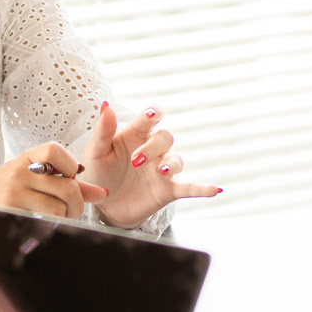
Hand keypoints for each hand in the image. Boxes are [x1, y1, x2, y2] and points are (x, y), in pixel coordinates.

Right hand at [0, 142, 106, 218]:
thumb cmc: (5, 187)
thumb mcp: (34, 177)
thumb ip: (68, 183)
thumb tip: (102, 193)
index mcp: (28, 158)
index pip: (56, 151)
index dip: (70, 166)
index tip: (69, 178)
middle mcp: (20, 171)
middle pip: (67, 187)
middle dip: (78, 203)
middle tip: (73, 209)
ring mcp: (13, 192)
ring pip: (58, 207)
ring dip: (65, 217)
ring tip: (59, 217)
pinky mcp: (8, 212)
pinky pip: (42, 222)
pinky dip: (49, 225)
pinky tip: (41, 223)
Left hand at [80, 101, 219, 227]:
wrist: (104, 206)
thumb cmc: (99, 174)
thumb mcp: (95, 153)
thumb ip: (102, 131)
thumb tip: (105, 105)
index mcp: (136, 135)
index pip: (151, 118)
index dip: (154, 114)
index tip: (151, 116)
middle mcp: (152, 150)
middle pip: (165, 138)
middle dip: (153, 147)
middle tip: (135, 161)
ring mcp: (161, 171)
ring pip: (177, 160)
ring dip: (171, 164)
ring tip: (161, 170)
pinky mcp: (167, 191)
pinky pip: (189, 188)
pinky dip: (202, 189)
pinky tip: (216, 189)